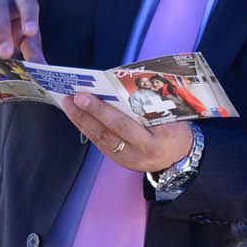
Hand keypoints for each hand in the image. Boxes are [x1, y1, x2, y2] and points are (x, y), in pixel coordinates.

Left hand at [64, 93, 191, 174]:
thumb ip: (152, 103)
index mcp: (162, 135)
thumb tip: (124, 84)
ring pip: (103, 138)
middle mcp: (145, 149)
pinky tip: (76, 115)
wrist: (178, 159)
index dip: (110, 108)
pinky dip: (86, 128)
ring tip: (69, 103)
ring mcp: (131, 158)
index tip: (96, 92)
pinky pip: (100, 144)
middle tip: (77, 97)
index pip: (134, 119)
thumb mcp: (173, 115)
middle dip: (94, 111)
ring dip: (83, 119)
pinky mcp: (120, 161)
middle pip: (115, 129)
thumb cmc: (174, 131)